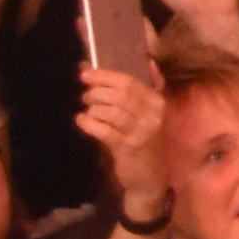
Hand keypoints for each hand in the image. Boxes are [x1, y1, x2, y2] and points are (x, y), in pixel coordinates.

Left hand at [77, 56, 173, 221]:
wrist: (150, 178)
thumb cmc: (146, 142)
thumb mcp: (151, 114)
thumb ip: (147, 89)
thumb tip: (149, 61)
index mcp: (157, 102)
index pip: (130, 82)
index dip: (105, 76)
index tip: (85, 73)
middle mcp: (152, 115)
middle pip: (121, 95)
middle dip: (97, 91)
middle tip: (84, 95)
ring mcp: (141, 132)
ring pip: (113, 111)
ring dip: (94, 108)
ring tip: (85, 109)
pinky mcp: (127, 148)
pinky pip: (105, 131)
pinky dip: (90, 124)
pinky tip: (81, 120)